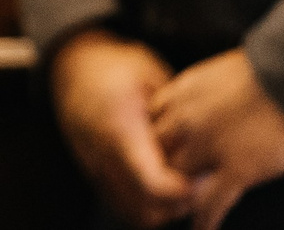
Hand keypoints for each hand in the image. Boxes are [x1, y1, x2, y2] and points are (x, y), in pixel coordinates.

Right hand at [49, 29, 194, 226]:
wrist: (73, 69)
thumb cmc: (119, 68)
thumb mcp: (151, 76)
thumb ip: (175, 113)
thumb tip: (209, 143)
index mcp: (118, 127)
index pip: (151, 181)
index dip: (182, 191)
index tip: (207, 180)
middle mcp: (102, 157)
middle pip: (146, 209)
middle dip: (180, 205)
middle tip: (205, 184)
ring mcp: (95, 170)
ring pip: (136, 215)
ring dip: (166, 210)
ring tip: (188, 185)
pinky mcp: (95, 177)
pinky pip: (125, 209)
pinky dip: (150, 208)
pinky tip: (168, 187)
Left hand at [151, 50, 283, 229]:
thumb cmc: (274, 69)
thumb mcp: (224, 72)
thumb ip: (208, 94)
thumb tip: (214, 108)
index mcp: (184, 91)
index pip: (152, 121)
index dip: (157, 141)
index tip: (163, 154)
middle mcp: (187, 119)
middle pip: (157, 153)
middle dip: (160, 171)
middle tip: (165, 189)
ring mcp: (208, 145)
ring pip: (177, 180)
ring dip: (178, 198)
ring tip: (178, 212)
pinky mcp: (237, 168)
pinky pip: (211, 203)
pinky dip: (205, 221)